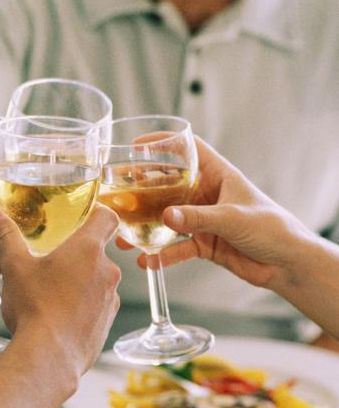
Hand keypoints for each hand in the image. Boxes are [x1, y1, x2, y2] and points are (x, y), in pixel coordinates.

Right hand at [0, 204, 120, 375]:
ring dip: (78, 281)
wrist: (48, 359)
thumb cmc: (34, 307)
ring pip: (96, 280)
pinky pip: (96, 307)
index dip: (96, 212)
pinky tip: (56, 317)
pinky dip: (81, 307)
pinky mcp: (106, 324)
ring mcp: (110, 300)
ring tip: (48, 293)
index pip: (107, 217)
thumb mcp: (14, 266)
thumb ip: (4, 235)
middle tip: (49, 260)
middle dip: (76, 254)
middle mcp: (108, 271)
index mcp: (88, 249)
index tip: (81, 216)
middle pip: (97, 251)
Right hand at [122, 137, 313, 290]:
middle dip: (143, 190)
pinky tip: (146, 261)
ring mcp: (202, 219)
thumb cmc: (272, 228)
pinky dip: (162, 255)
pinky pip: (176, 247)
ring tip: (124, 236)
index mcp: (218, 176)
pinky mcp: (203, 243)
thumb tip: (166, 216)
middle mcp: (206, 195)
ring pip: (167, 219)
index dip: (164, 144)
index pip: (189, 150)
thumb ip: (199, 218)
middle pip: (168, 185)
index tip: (137, 145)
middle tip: (119, 192)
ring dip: (146, 227)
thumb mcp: (234, 218)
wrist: (287, 264)